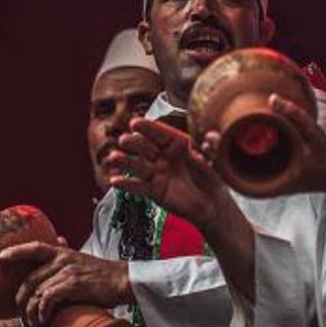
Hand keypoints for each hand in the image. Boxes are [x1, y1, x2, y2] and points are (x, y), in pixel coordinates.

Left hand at [0, 243, 131, 326]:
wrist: (123, 280)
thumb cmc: (102, 275)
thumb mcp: (82, 260)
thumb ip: (67, 257)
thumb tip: (58, 243)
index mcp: (63, 252)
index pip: (35, 247)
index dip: (17, 251)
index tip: (2, 257)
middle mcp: (62, 259)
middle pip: (30, 278)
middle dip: (21, 298)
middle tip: (21, 312)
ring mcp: (67, 271)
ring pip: (37, 292)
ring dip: (31, 311)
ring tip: (33, 323)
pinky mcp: (72, 284)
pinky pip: (48, 299)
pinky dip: (43, 311)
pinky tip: (44, 320)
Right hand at [106, 117, 226, 226]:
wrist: (211, 203)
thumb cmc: (211, 176)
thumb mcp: (212, 160)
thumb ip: (209, 150)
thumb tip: (212, 137)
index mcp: (176, 142)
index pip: (159, 132)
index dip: (147, 128)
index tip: (135, 123)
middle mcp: (162, 155)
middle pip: (145, 147)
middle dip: (134, 143)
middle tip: (124, 140)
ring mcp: (156, 172)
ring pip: (137, 165)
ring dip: (124, 161)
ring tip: (113, 158)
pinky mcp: (153, 190)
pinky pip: (137, 186)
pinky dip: (126, 184)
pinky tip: (115, 180)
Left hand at [216, 93, 325, 196]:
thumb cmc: (323, 155)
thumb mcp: (312, 133)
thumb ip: (294, 115)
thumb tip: (273, 98)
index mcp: (267, 178)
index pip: (233, 171)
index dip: (217, 155)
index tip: (208, 137)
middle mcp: (263, 180)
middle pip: (230, 169)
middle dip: (214, 153)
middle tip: (203, 134)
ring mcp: (265, 177)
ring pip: (235, 168)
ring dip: (222, 154)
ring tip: (208, 136)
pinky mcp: (269, 172)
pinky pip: (246, 163)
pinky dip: (234, 153)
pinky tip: (226, 140)